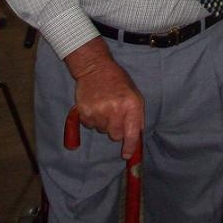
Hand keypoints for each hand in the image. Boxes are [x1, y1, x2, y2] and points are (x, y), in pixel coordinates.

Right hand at [65, 37, 143, 158]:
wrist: (96, 68)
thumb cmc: (118, 82)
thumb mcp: (134, 95)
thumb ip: (137, 116)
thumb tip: (135, 138)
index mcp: (131, 105)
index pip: (131, 133)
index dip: (130, 146)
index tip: (127, 154)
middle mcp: (115, 110)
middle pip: (115, 136)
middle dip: (116, 130)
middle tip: (115, 115)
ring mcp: (99, 112)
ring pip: (102, 131)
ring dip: (104, 123)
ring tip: (104, 106)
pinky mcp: (85, 113)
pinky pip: (91, 126)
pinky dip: (93, 120)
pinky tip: (95, 106)